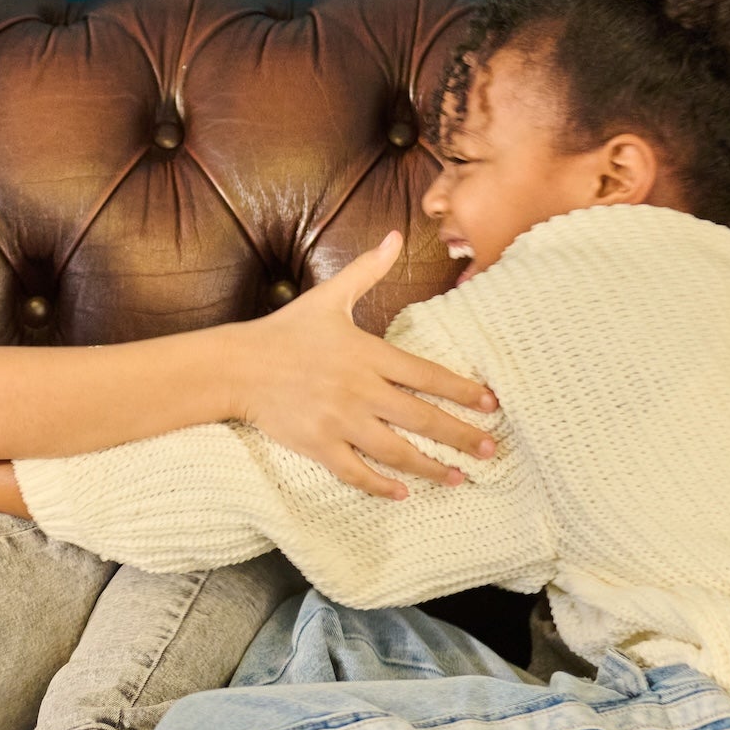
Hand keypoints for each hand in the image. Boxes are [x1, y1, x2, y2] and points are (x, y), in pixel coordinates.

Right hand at [239, 230, 498, 497]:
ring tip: (457, 477)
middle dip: (461, 436)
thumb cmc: (285, 330)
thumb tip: (396, 237)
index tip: (490, 404)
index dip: (462, 390)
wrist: (238, 365)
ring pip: (396, 451)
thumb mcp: (329, 296)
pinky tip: (402, 493)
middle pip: (422, 418)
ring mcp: (339, 421)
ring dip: (430, 467)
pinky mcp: (317, 444)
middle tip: (491, 450)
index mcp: (368, 354)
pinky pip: (355, 471)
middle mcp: (360, 390)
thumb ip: (368, 270)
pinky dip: (380, 485)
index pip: (428, 375)